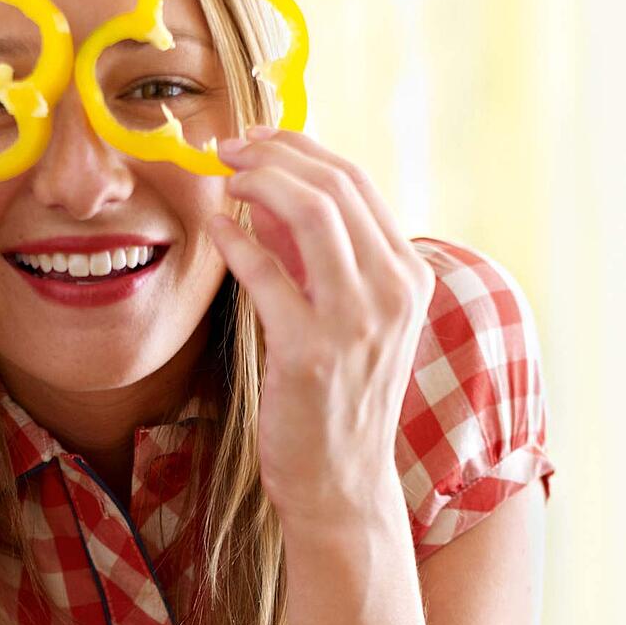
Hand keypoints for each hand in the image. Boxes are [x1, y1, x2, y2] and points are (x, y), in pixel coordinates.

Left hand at [209, 128, 434, 533]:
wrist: (340, 485)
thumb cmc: (335, 401)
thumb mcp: (348, 318)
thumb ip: (320, 259)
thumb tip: (272, 196)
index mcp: (410, 276)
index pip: (357, 183)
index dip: (301, 148)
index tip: (257, 139)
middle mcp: (394, 292)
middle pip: (336, 186)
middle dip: (275, 153)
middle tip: (228, 148)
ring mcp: (357, 322)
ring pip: (311, 214)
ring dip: (258, 183)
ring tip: (221, 177)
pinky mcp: (310, 351)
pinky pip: (266, 274)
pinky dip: (236, 241)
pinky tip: (215, 230)